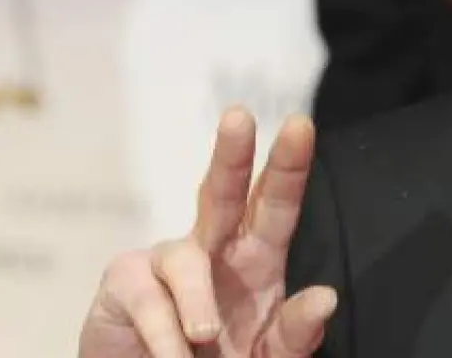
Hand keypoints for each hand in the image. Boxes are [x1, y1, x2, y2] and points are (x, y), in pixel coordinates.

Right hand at [78, 109, 335, 356]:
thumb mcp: (269, 356)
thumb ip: (296, 333)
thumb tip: (325, 297)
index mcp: (256, 258)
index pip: (276, 205)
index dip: (289, 167)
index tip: (301, 125)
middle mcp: (213, 248)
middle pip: (222, 193)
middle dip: (231, 155)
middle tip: (238, 118)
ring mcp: (167, 261)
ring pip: (185, 258)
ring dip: (198, 301)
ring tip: (206, 337)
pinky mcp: (126, 283)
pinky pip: (149, 299)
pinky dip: (166, 334)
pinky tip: (175, 354)